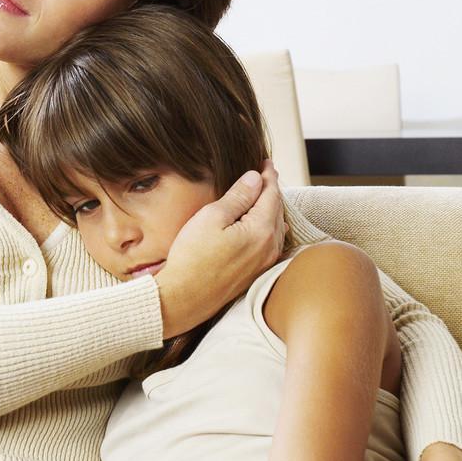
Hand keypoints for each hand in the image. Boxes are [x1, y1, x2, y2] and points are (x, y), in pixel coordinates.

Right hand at [154, 159, 285, 338]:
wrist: (184, 298)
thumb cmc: (193, 257)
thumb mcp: (212, 218)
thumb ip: (238, 196)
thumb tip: (255, 178)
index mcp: (261, 230)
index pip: (271, 194)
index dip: (268, 176)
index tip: (265, 163)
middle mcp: (269, 247)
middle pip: (277, 210)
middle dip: (271, 190)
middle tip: (265, 175)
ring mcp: (265, 262)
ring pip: (276, 227)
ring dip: (271, 209)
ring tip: (263, 195)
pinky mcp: (256, 273)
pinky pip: (271, 242)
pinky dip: (269, 226)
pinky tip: (264, 225)